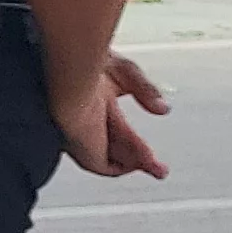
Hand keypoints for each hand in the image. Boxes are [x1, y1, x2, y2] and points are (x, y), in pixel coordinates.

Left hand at [53, 54, 170, 178]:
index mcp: (94, 100)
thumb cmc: (87, 63)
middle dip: (139, 157)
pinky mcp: (82, 149)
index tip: (151, 148)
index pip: (116, 126)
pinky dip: (123, 167)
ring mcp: (83, 136)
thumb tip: (163, 109)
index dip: (135, 138)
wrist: (69, 75)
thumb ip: (146, 92)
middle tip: (159, 169)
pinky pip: (104, 165)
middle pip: (115, 146)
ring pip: (111, 156)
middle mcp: (87, 120)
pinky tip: (139, 165)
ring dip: (135, 162)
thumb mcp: (126, 73)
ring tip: (157, 169)